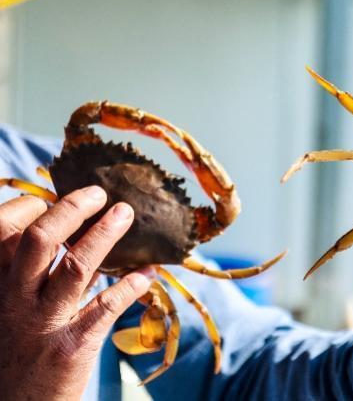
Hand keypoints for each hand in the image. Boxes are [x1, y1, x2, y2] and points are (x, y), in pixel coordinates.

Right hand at [0, 187, 152, 400]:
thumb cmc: (17, 350)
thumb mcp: (14, 307)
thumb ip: (39, 274)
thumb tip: (78, 234)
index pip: (4, 231)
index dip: (30, 208)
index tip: (53, 199)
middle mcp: (14, 300)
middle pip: (40, 240)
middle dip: (72, 209)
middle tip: (99, 194)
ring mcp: (41, 323)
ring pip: (75, 267)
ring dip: (105, 235)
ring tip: (126, 214)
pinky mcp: (70, 347)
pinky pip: (104, 308)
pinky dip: (130, 286)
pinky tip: (147, 273)